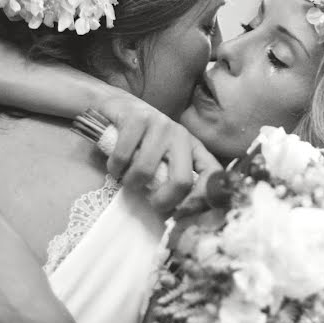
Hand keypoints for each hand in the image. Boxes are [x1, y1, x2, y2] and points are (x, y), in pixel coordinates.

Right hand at [98, 94, 221, 214]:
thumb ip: (170, 181)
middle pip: (182, 181)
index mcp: (192, 146)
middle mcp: (180, 134)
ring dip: (130, 182)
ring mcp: (159, 124)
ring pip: (146, 172)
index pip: (212, 175)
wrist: (111, 105)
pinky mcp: (136, 118)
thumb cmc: (136, 141)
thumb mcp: (159, 160)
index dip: (201, 201)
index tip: (181, 215)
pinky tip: (115, 164)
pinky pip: (123, 158)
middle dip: (162, 201)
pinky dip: (114, 168)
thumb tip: (179, 217)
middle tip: (149, 202)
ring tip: (126, 177)